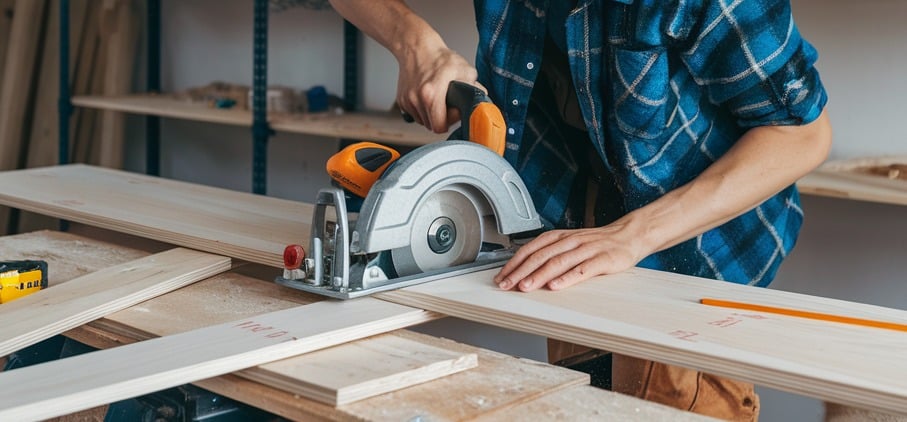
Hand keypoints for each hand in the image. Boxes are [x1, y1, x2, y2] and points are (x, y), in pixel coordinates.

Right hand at [396, 46, 481, 133]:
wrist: (416, 47)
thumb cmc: (440, 58)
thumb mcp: (465, 70)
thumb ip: (475, 89)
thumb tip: (481, 103)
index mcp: (431, 95)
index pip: (440, 126)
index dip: (450, 121)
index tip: (454, 109)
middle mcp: (416, 100)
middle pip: (431, 126)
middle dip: (442, 119)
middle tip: (447, 105)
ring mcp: (407, 101)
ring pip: (423, 121)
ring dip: (431, 115)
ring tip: (437, 98)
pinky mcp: (401, 101)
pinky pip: (415, 114)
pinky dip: (422, 109)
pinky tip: (427, 96)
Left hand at [493, 223, 645, 291]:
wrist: (629, 235)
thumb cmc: (597, 243)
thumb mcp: (570, 243)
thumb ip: (550, 253)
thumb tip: (525, 268)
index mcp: (560, 237)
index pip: (531, 249)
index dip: (514, 263)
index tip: (501, 277)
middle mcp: (570, 241)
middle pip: (541, 256)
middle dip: (520, 271)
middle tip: (506, 285)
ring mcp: (587, 250)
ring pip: (558, 262)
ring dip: (539, 275)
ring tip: (525, 287)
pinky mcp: (603, 260)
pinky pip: (583, 269)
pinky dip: (568, 278)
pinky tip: (556, 286)